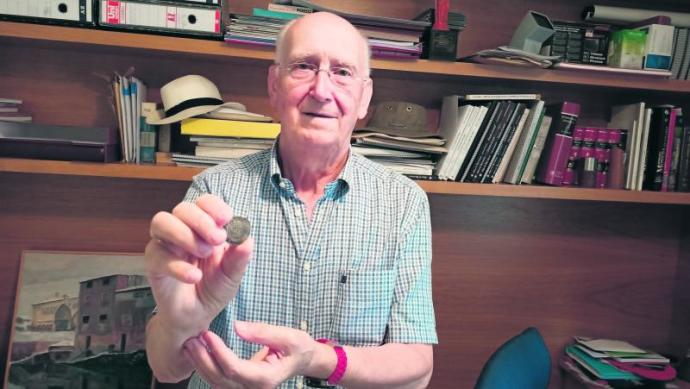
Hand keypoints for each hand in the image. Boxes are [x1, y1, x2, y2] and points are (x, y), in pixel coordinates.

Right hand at [145, 194, 252, 333]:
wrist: (197, 317)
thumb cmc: (213, 288)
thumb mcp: (232, 274)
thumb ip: (239, 258)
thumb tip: (247, 239)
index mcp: (204, 228)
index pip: (204, 203)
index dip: (213, 206)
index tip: (227, 219)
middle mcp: (182, 231)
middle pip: (182, 208)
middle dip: (201, 220)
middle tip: (217, 239)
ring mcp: (165, 245)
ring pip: (162, 222)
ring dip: (184, 234)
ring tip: (204, 253)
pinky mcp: (153, 265)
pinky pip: (157, 255)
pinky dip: (177, 265)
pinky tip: (193, 276)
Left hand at [183, 321, 316, 388]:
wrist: (303, 359)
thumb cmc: (298, 347)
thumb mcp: (289, 336)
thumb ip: (263, 332)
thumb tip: (237, 326)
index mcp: (266, 378)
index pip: (234, 369)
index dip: (218, 352)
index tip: (207, 334)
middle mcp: (254, 388)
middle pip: (220, 379)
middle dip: (203, 359)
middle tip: (191, 339)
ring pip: (216, 382)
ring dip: (201, 364)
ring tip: (189, 344)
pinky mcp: (241, 385)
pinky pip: (219, 380)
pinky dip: (207, 367)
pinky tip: (198, 352)